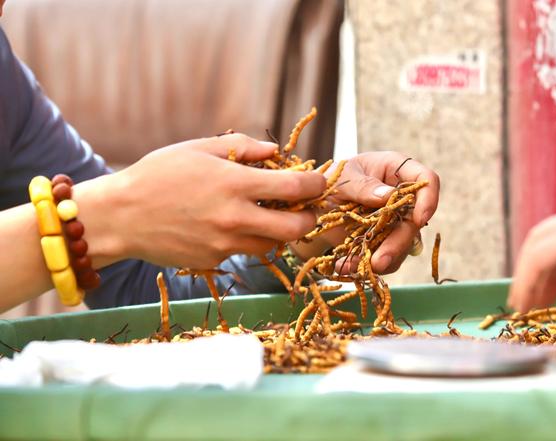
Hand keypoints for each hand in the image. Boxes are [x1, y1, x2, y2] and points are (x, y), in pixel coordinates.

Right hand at [77, 133, 325, 268]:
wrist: (120, 216)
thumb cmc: (158, 174)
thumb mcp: (198, 149)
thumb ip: (241, 147)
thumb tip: (274, 151)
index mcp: (235, 183)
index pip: (296, 187)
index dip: (316, 184)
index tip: (319, 181)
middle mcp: (236, 217)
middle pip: (296, 228)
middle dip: (309, 219)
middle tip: (304, 209)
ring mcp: (225, 243)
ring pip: (273, 245)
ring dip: (279, 232)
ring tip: (268, 215)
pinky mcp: (215, 259)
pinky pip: (245, 252)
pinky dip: (250, 241)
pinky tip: (235, 226)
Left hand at [290, 151, 438, 273]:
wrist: (316, 202)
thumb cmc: (332, 178)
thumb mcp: (342, 176)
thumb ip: (362, 185)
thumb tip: (388, 196)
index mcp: (398, 171)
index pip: (427, 180)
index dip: (429, 199)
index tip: (419, 219)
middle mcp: (402, 198)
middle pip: (415, 222)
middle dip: (398, 244)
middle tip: (379, 261)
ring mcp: (395, 221)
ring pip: (403, 245)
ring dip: (383, 260)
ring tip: (353, 266)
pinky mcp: (384, 241)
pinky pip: (385, 258)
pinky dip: (365, 265)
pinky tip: (344, 266)